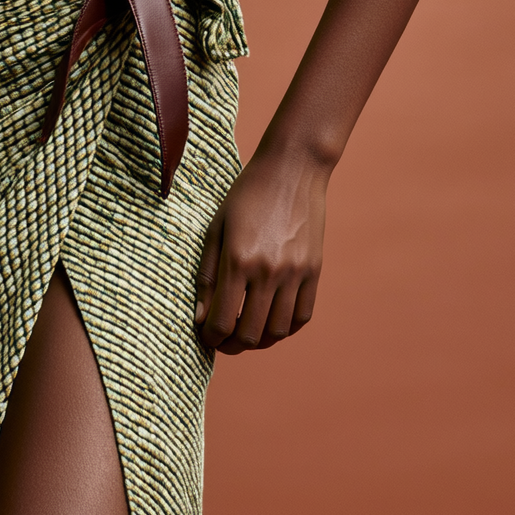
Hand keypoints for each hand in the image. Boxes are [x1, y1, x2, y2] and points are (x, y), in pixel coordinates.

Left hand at [194, 149, 328, 355]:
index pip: (222, 322)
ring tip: (246, 332)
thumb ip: (207, 275)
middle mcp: (269, 271)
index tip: (204, 334)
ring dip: (259, 341)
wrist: (292, 169)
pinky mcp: (314, 271)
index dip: (209, 337)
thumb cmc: (246, 195)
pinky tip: (272, 321)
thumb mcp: (216, 228)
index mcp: (238, 260)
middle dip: (230, 345)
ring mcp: (295, 273)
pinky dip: (286, 328)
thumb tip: (200, 317)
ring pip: (278, 332)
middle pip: (250, 334)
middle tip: (222, 340)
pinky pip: (302, 316)